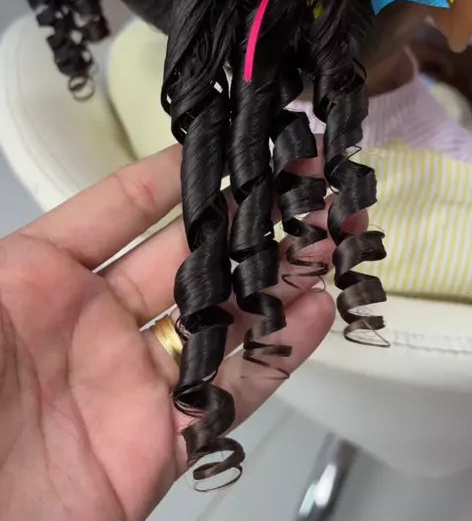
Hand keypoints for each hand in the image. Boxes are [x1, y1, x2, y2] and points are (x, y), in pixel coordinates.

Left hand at [0, 145, 352, 520]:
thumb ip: (32, 254)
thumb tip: (101, 196)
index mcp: (42, 278)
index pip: (122, 208)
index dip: (176, 174)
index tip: (228, 144)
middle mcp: (95, 323)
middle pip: (188, 256)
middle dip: (247, 218)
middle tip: (299, 186)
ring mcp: (132, 381)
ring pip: (221, 317)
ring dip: (275, 276)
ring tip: (323, 237)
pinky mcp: (161, 442)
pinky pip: (230, 392)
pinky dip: (277, 354)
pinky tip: (310, 314)